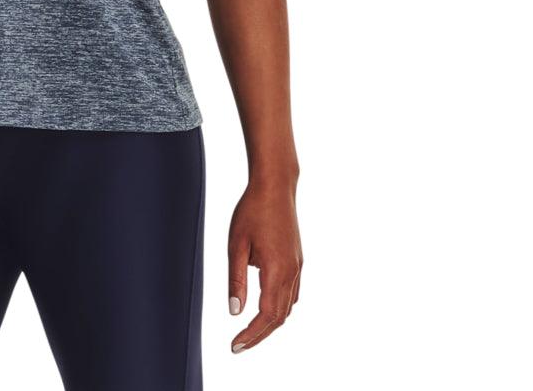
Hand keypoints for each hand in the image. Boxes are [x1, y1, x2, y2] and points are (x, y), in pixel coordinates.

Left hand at [227, 176, 301, 352]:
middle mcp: (292, 272)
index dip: (251, 335)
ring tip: (249, 331)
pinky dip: (279, 306)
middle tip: (238, 345)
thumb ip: (236, 280)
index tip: (234, 347)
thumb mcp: (236, 245)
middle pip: (279, 317)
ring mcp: (298, 266)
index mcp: (277, 270)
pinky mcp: (297, 259)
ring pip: (288, 306)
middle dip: (260, 335)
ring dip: (270, 322)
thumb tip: (234, 312)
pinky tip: (265, 306)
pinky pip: (292, 293)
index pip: (266, 315)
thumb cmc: (251, 211)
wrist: (275, 186)